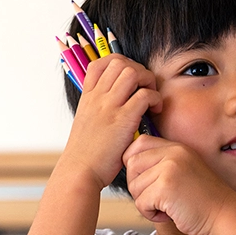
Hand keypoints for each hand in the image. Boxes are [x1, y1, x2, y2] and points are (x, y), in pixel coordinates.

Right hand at [61, 55, 162, 188]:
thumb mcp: (86, 123)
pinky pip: (144, 95)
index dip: (119, 63)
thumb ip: (98, 109)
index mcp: (88, 96)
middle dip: (138, 70)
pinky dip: (155, 98)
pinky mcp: (123, 120)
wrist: (80, 171)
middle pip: (119, 62)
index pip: (100, 63)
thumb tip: (114, 103)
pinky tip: (155, 110)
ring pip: (132, 73)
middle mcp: (97, 97)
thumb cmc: (86, 153)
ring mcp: (109, 106)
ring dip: (148, 81)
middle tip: (145, 88)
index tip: (131, 79)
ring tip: (151, 98)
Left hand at [123, 136, 235, 234]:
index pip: (139, 143)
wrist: (224, 216)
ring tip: (167, 207)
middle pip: (131, 164)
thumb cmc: (204, 200)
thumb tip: (130, 164)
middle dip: (137, 185)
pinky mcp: (165, 187)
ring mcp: (169, 168)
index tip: (146, 180)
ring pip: (134, 186)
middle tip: (157, 198)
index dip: (134, 162)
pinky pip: (141, 202)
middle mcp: (173, 153)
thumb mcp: (184, 171)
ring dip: (145, 202)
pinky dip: (151, 214)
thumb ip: (162, 164)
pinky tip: (169, 214)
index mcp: (177, 147)